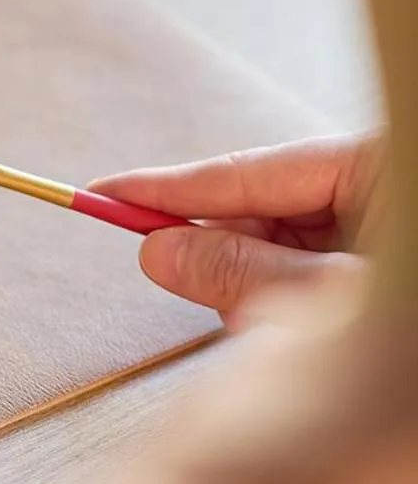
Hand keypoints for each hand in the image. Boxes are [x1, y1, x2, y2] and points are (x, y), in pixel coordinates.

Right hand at [89, 132, 381, 325]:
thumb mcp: (336, 293)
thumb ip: (247, 271)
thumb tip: (160, 252)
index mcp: (375, 160)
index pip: (246, 171)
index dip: (168, 188)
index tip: (104, 193)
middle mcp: (376, 181)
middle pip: (265, 210)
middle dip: (228, 257)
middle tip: (198, 290)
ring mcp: (380, 218)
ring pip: (283, 243)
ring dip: (262, 288)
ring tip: (278, 323)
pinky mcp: (379, 254)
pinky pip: (310, 264)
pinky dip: (291, 297)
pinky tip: (299, 322)